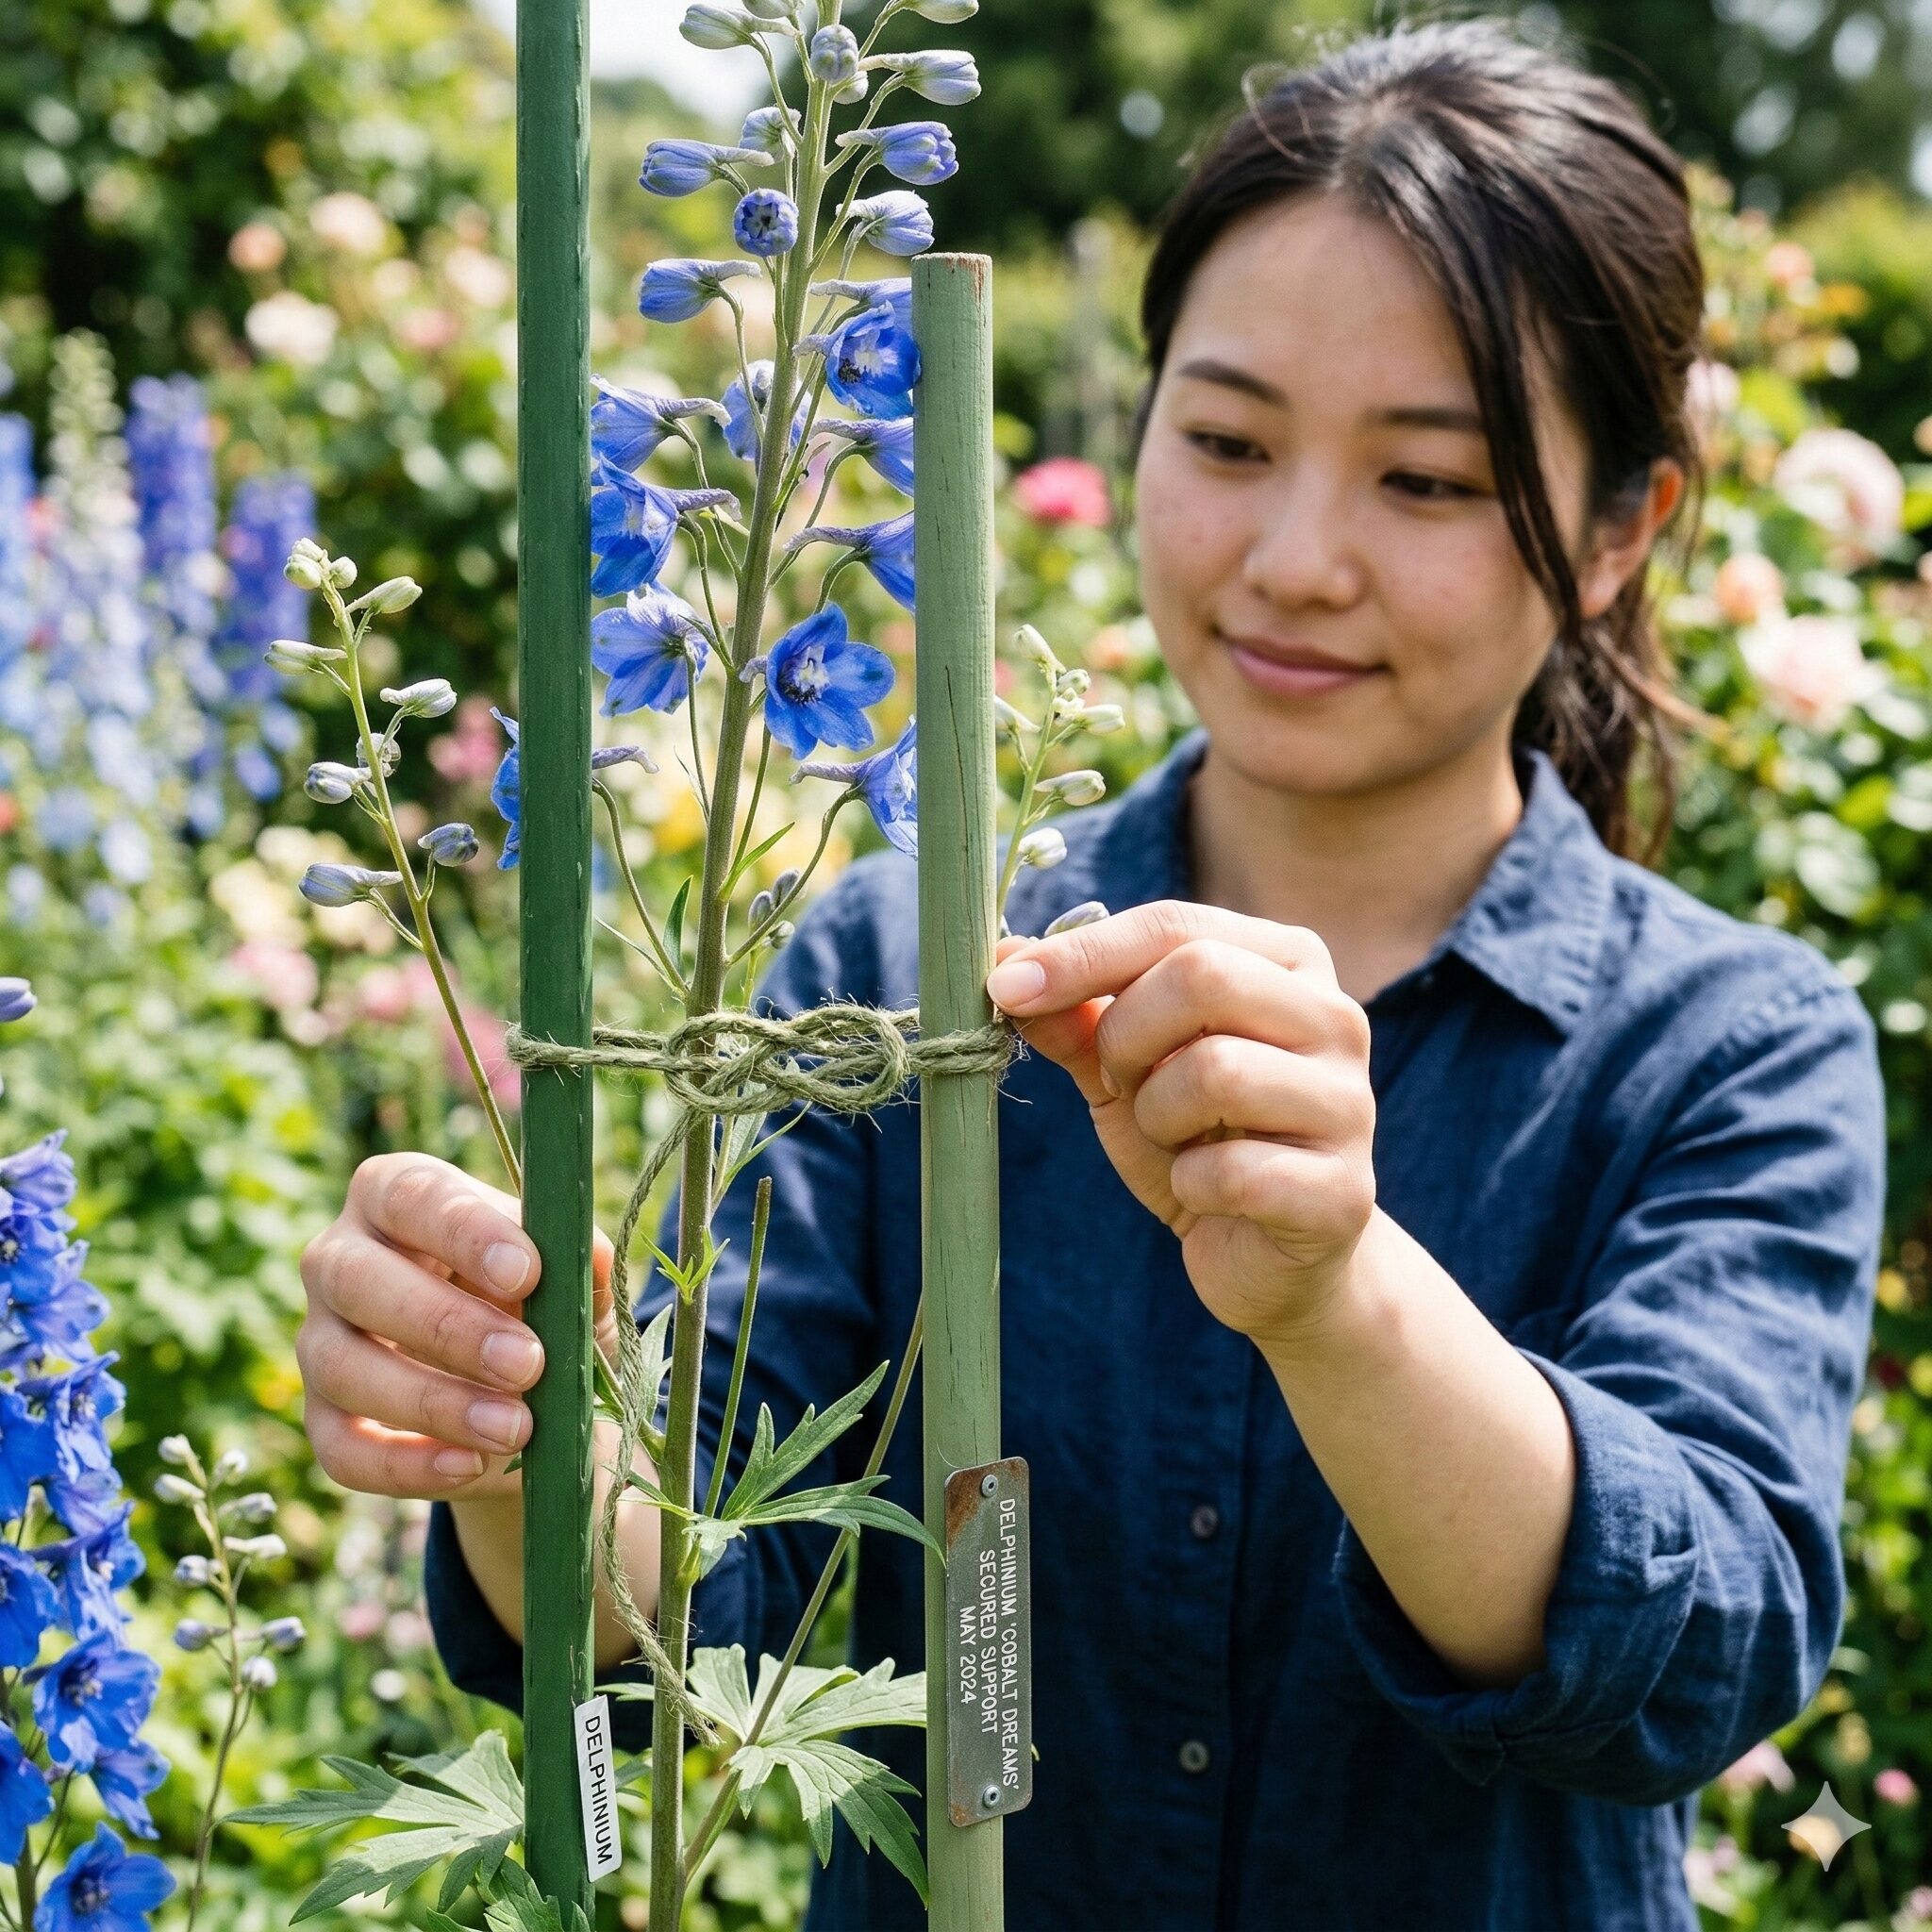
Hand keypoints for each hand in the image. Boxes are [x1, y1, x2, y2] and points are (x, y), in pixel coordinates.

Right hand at [299, 1151, 615, 1498]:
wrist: (525, 1395)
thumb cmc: (540, 1305)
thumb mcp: (570, 1279)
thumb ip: (578, 1263)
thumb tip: (586, 1259)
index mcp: (397, 1195)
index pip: (413, 1196)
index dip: (465, 1233)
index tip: (526, 1273)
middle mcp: (339, 1259)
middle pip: (357, 1279)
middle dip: (445, 1325)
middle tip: (528, 1363)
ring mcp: (320, 1341)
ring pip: (342, 1367)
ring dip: (433, 1402)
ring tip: (515, 1428)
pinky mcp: (322, 1419)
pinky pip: (341, 1448)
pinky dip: (406, 1465)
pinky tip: (470, 1466)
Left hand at [987, 901, 1376, 1349]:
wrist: (1269, 1258)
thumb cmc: (1197, 1141)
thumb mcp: (1125, 1070)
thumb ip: (1075, 1016)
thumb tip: (1006, 956)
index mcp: (1287, 963)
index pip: (1175, 925)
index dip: (1082, 953)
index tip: (1006, 985)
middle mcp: (1335, 1017)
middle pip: (1202, 977)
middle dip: (1127, 1037)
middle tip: (1121, 1083)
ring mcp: (1350, 1103)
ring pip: (1216, 1071)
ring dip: (1157, 1117)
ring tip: (1175, 1141)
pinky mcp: (1344, 1192)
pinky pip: (1230, 1172)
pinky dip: (1191, 1187)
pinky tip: (1207, 1195)